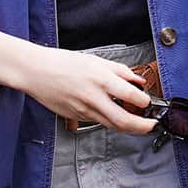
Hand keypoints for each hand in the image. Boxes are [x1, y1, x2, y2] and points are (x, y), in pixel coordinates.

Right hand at [24, 50, 156, 133]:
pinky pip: (98, 122)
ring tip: (136, 122)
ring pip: (112, 125)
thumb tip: (138, 80)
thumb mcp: (95, 60)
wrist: (35, 72)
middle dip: (143, 127)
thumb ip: (120, 71)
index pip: (131, 96)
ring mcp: (84, 111)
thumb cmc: (62, 63)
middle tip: (152, 125)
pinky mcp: (77, 118)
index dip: (145, 102)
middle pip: (124, 121)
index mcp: (100, 79)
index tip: (148, 102)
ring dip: (128, 126)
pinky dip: (109, 120)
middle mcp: (93, 98)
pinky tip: (112, 113)